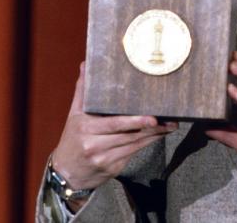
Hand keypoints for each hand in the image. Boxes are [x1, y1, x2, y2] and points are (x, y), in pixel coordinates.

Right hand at [51, 63, 176, 201]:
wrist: (66, 172)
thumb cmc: (72, 138)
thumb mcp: (74, 114)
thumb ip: (82, 90)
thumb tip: (85, 64)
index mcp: (86, 128)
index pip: (114, 124)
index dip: (135, 122)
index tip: (152, 118)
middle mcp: (94, 145)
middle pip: (129, 135)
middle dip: (152, 128)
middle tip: (170, 121)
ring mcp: (104, 158)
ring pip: (135, 145)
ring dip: (154, 136)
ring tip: (170, 126)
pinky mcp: (113, 168)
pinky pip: (133, 153)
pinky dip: (146, 144)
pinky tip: (158, 136)